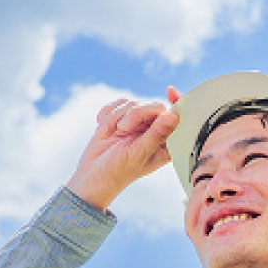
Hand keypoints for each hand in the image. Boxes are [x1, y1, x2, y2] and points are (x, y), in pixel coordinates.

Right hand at [66, 87, 180, 210]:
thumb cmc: (118, 171)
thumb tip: (175, 114)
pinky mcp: (119, 120)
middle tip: (122, 129)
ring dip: (115, 118)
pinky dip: (106, 116)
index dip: (177, 103)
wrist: (91, 176)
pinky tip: (102, 131)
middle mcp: (152, 133)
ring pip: (131, 104)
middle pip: (151, 106)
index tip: (170, 90)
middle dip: (134, 115)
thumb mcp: (139, 153)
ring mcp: (135, 126)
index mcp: (164, 144)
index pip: (176, 119)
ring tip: (106, 135)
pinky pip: (116, 105)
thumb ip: (158, 133)